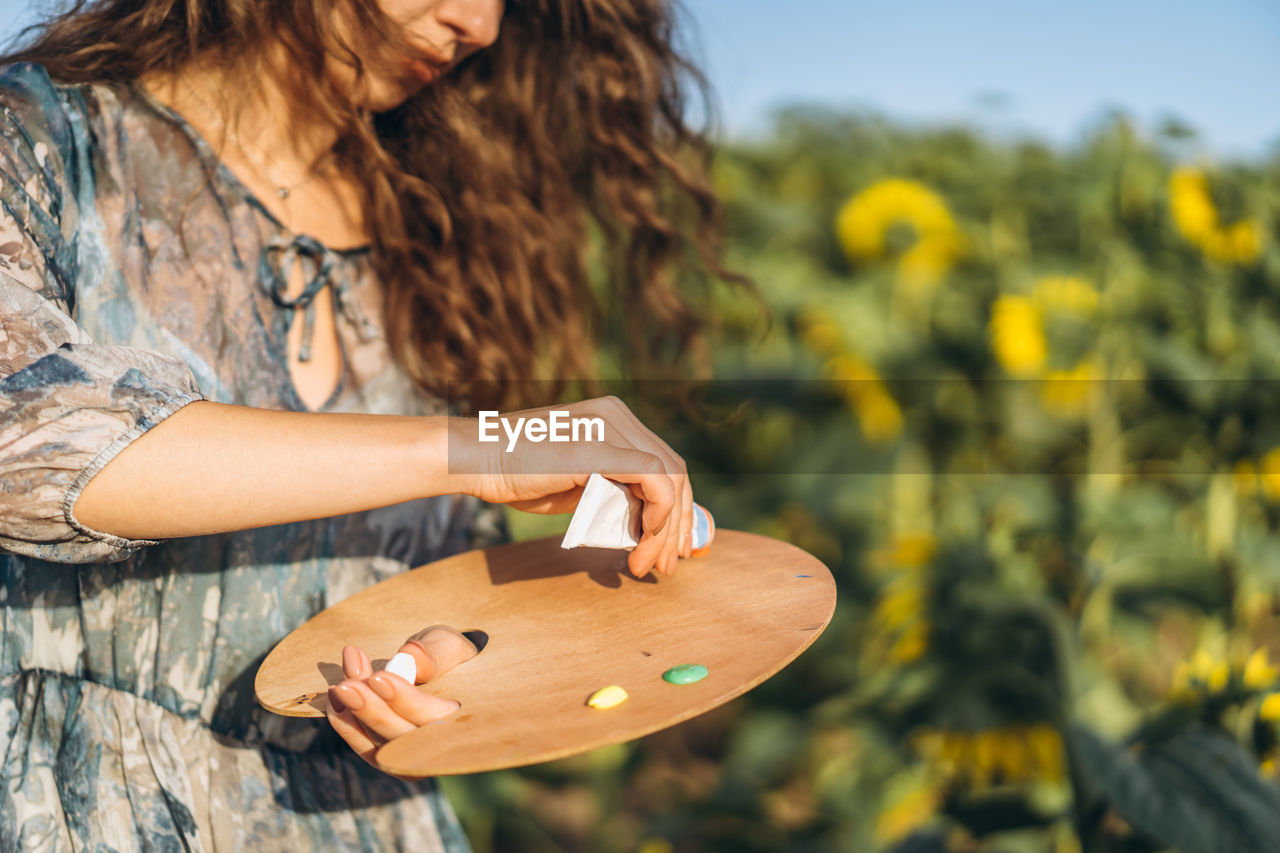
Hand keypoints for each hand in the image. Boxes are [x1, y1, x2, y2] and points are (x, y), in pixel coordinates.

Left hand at [324, 625, 476, 781]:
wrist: (438, 669)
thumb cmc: (448, 655)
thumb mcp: (449, 645)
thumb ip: (435, 653)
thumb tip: (411, 657)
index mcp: (467, 720)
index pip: (433, 719)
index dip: (404, 700)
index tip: (378, 677)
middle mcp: (441, 748)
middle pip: (402, 739)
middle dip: (372, 711)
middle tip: (345, 686)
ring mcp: (411, 756)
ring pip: (379, 746)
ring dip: (354, 717)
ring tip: (338, 685)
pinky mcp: (388, 754)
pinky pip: (366, 748)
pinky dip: (347, 726)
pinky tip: (334, 699)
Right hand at [450, 396, 693, 578]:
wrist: (479, 461)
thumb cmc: (519, 476)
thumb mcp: (579, 486)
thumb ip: (613, 495)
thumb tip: (646, 527)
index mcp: (615, 420)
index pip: (665, 464)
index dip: (678, 508)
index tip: (672, 547)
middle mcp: (619, 416)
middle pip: (675, 471)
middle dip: (678, 523)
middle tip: (667, 565)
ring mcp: (612, 427)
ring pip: (669, 479)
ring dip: (665, 530)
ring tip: (647, 564)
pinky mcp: (602, 447)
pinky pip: (653, 480)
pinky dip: (658, 514)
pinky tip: (643, 539)